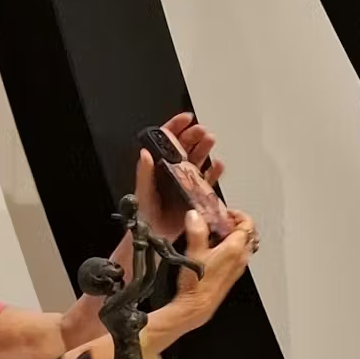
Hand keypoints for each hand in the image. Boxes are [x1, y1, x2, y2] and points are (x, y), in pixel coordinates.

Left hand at [135, 111, 226, 242]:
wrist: (155, 239)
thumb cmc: (144, 217)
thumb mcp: (141, 193)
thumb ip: (144, 173)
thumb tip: (145, 153)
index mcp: (158, 168)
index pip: (166, 141)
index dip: (176, 127)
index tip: (186, 119)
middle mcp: (172, 172)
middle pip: (186, 146)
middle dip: (194, 135)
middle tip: (201, 131)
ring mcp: (185, 182)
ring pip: (198, 159)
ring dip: (205, 149)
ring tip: (210, 141)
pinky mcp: (196, 194)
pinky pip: (208, 180)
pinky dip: (214, 171)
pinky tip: (218, 165)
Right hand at [145, 209, 255, 355]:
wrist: (196, 307)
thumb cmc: (197, 285)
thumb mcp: (193, 252)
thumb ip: (196, 230)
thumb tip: (195, 215)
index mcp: (235, 249)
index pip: (247, 223)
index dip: (237, 214)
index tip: (225, 213)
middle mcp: (240, 258)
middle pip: (248, 234)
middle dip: (236, 225)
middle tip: (222, 222)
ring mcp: (237, 268)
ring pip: (243, 246)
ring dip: (233, 238)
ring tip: (216, 235)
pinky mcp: (231, 275)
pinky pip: (236, 257)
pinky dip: (229, 249)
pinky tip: (213, 251)